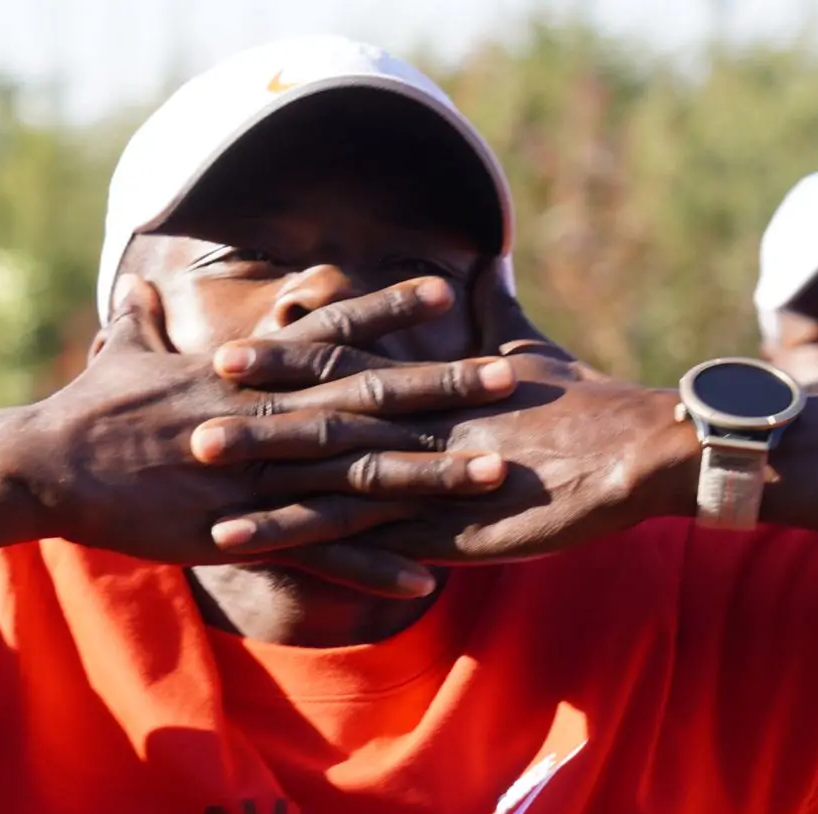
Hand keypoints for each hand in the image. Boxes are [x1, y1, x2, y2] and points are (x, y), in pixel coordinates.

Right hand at [18, 275, 519, 594]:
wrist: (48, 466)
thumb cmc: (84, 411)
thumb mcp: (121, 355)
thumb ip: (143, 321)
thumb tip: (135, 285)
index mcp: (247, 374)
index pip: (330, 333)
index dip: (387, 309)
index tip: (442, 286)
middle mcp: (266, 416)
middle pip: (370, 396)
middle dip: (443, 387)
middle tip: (510, 377)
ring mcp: (260, 474)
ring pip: (362, 471)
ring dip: (433, 473)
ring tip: (498, 473)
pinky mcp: (243, 529)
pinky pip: (323, 548)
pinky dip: (375, 561)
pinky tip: (427, 575)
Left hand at [194, 265, 694, 563]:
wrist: (637, 453)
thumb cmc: (588, 403)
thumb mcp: (530, 348)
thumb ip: (494, 309)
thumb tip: (483, 263)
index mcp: (428, 383)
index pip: (342, 362)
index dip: (283, 360)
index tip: (229, 354)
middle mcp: (414, 422)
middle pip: (317, 415)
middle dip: (250, 416)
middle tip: (179, 412)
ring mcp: (423, 475)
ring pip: (324, 474)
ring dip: (259, 478)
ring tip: (197, 481)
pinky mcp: (437, 524)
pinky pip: (353, 534)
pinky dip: (297, 539)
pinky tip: (246, 545)